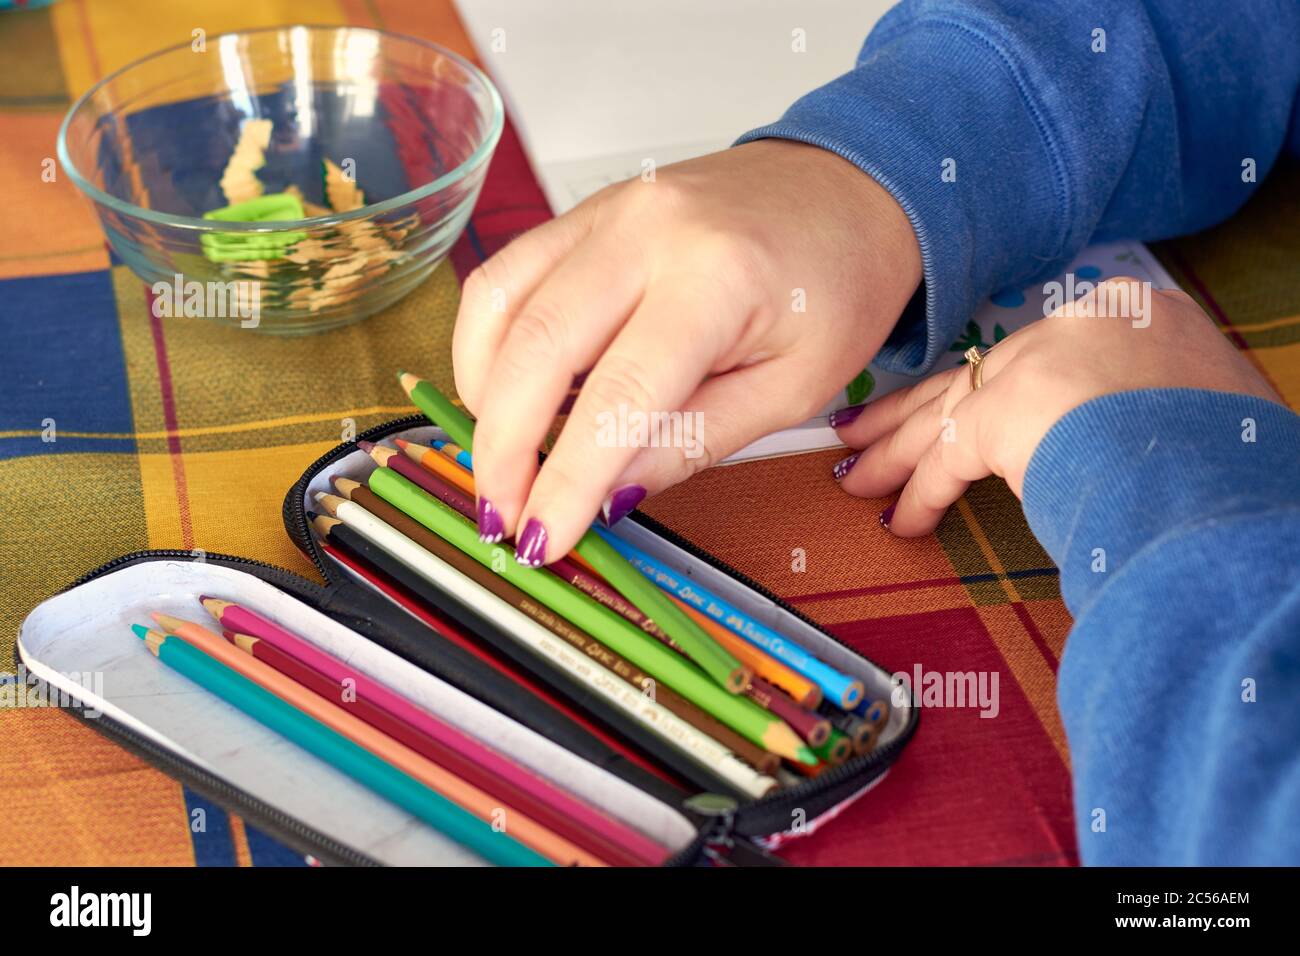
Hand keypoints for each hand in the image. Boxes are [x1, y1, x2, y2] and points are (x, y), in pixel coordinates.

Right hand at [453, 140, 921, 563]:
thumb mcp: (793, 389)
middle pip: (537, 347)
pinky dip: (489, 343)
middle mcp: (647, 232)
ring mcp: (606, 212)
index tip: (543, 537)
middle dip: (504, 448)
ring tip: (502, 461)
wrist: (845, 190)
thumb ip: (695, 440)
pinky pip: (507, 276)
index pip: (619, 394)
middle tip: (502, 515)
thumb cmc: (836, 286)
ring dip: (484, 396)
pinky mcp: (584, 213)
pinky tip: (504, 394)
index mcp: (716, 278)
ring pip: (501, 304)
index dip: (569, 477)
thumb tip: (611, 493)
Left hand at [831, 280, 1278, 535]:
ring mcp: (1039, 364)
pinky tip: (902, 520)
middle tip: (864, 430)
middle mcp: (1079, 326)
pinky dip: (921, 494)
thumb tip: (1126, 440)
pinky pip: (947, 463)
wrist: (1228, 471)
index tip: (956, 406)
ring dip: (897, 452)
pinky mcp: (1005, 413)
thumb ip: (1146, 406)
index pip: (1037, 355)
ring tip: (856, 475)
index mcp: (1134, 314)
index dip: (988, 387)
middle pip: (978, 374)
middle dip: (914, 412)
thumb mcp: (1202, 406)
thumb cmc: (1233, 453)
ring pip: (949, 410)